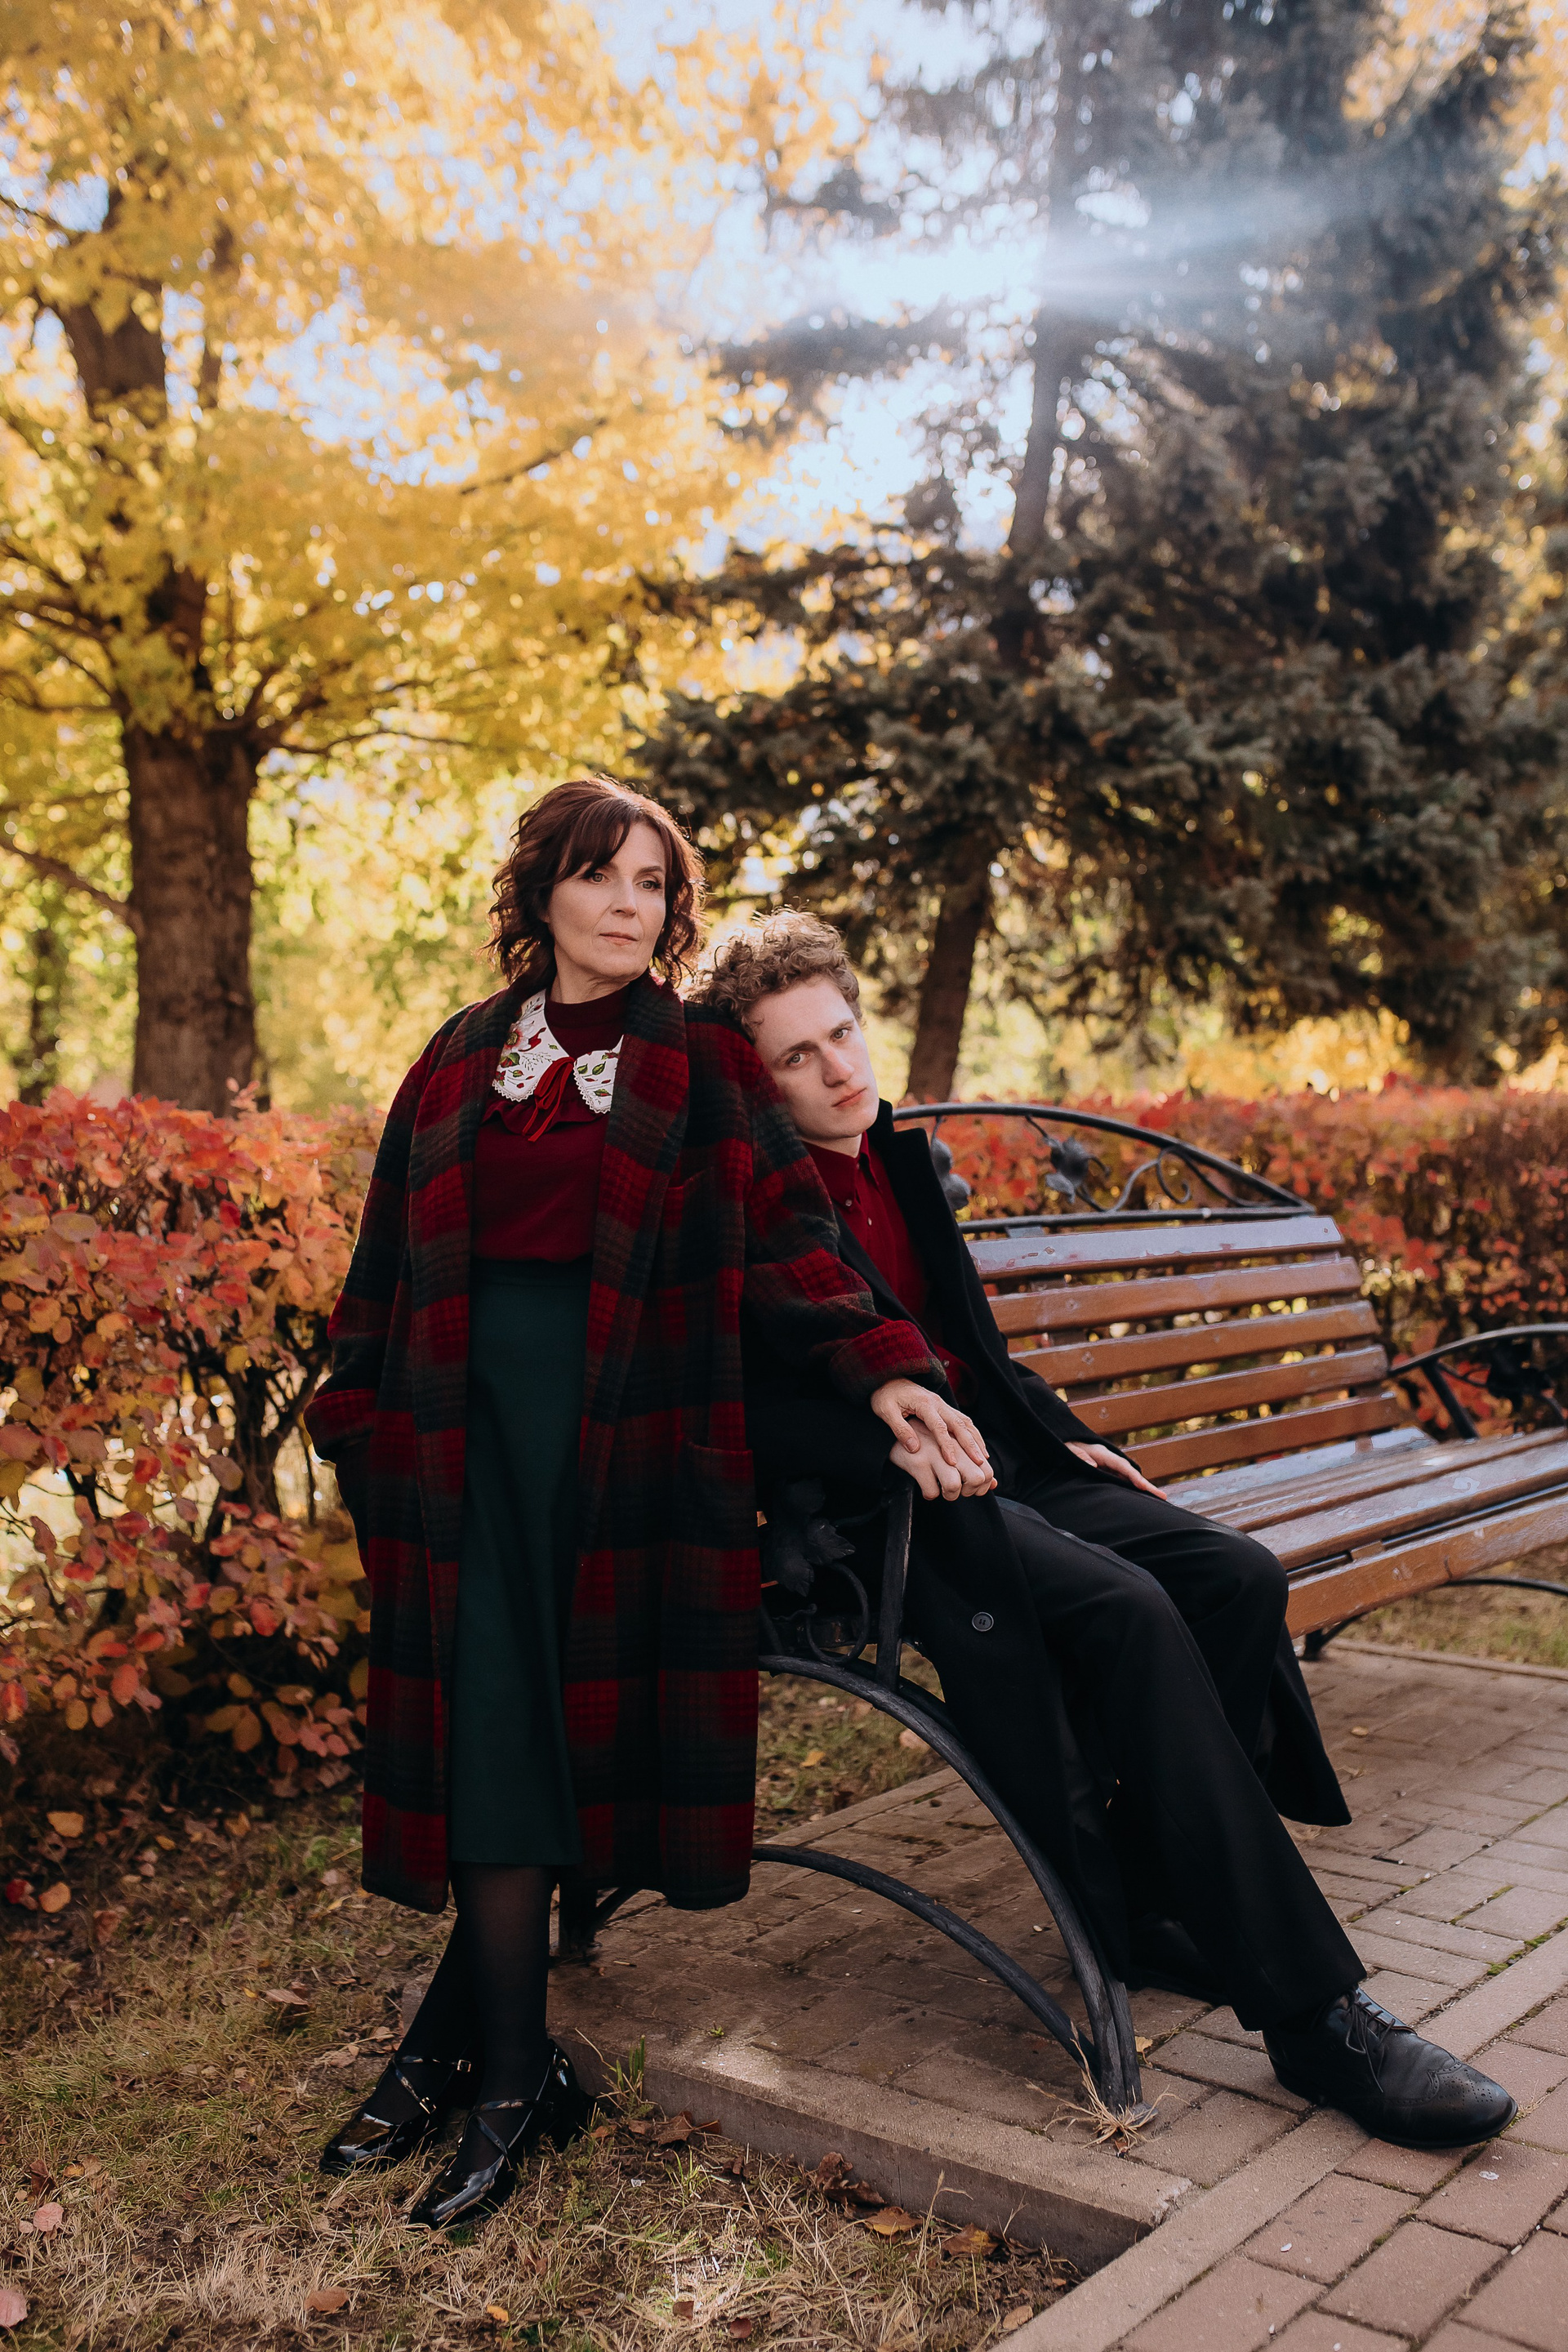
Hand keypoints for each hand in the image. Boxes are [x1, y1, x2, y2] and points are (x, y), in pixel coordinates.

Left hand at [870, 1380, 994, 1501]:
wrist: (887, 1378)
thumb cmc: (885, 1396)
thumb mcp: (885, 1411)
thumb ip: (900, 1429)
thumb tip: (915, 1448)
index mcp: (924, 1403)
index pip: (939, 1427)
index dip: (947, 1445)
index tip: (952, 1462)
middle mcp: (937, 1402)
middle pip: (959, 1424)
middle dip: (970, 1444)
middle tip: (979, 1462)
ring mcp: (942, 1404)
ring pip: (964, 1422)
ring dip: (975, 1439)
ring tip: (983, 1458)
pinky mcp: (943, 1407)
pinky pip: (962, 1420)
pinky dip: (972, 1433)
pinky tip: (977, 1446)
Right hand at [887, 1421, 997, 1501]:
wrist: (893, 1431)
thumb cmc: (926, 1442)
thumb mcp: (951, 1448)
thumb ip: (973, 1464)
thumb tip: (994, 1484)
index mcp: (961, 1442)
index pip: (986, 1469)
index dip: (983, 1485)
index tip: (972, 1488)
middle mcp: (951, 1446)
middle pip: (977, 1478)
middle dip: (970, 1492)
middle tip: (960, 1491)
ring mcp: (934, 1454)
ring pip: (954, 1486)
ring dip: (950, 1495)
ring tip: (943, 1491)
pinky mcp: (917, 1462)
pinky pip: (931, 1490)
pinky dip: (930, 1493)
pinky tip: (926, 1486)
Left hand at [1067, 1440, 1162, 1496]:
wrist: (1062, 1440)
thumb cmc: (1065, 1445)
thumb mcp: (1069, 1450)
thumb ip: (1080, 1457)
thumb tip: (1094, 1467)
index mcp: (1102, 1453)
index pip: (1121, 1466)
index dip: (1133, 1476)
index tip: (1143, 1486)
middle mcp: (1109, 1460)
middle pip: (1131, 1473)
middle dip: (1146, 1485)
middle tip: (1163, 1497)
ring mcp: (1108, 1466)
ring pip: (1128, 1478)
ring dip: (1141, 1488)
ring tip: (1158, 1500)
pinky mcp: (1105, 1472)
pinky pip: (1120, 1481)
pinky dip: (1131, 1489)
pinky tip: (1138, 1499)